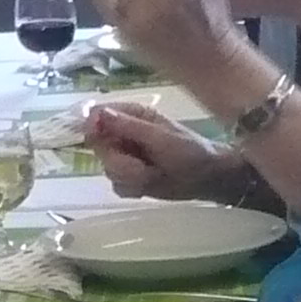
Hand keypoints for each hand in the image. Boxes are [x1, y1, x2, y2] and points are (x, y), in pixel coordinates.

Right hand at [85, 101, 235, 200]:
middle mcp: (124, 134)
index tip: (98, 139)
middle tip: (142, 164)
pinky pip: (116, 185)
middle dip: (119, 160)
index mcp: (132, 115)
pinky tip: (148, 185)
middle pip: (98, 147)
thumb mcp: (159, 137)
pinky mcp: (128, 177)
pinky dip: (132, 188)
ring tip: (152, 174)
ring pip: (107, 169)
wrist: (207, 178)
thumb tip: (98, 113)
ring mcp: (125, 156)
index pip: (97, 115)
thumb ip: (128, 127)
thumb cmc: (189, 151)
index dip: (93, 128)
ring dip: (130, 176)